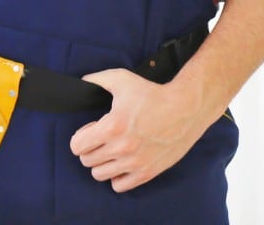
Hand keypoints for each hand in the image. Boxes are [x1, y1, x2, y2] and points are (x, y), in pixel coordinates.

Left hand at [69, 69, 211, 191]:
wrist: (186, 108)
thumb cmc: (153, 93)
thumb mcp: (122, 79)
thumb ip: (97, 80)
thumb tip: (82, 83)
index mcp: (112, 126)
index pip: (77, 146)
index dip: (81, 136)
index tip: (91, 130)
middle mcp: (122, 148)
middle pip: (86, 160)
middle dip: (91, 148)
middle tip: (103, 138)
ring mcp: (134, 162)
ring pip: (99, 174)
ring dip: (102, 162)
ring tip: (113, 149)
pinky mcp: (147, 172)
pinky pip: (118, 185)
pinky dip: (117, 176)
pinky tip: (123, 162)